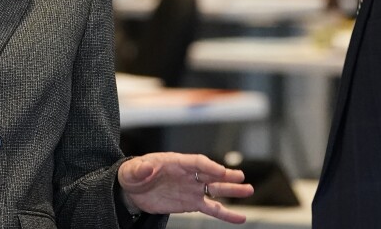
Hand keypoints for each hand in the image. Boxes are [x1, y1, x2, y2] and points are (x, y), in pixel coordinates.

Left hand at [118, 152, 253, 223]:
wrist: (132, 191)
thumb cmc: (133, 175)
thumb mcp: (132, 171)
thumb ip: (140, 169)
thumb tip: (146, 167)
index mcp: (175, 162)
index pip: (196, 162)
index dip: (208, 166)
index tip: (220, 171)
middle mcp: (187, 174)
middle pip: (210, 173)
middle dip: (225, 175)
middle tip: (240, 177)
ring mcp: (191, 189)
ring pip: (215, 189)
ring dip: (231, 190)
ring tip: (248, 190)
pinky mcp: (191, 203)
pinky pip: (211, 208)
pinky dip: (225, 213)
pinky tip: (240, 217)